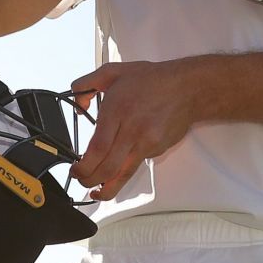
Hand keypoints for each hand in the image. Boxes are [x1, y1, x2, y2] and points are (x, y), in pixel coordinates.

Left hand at [67, 60, 201, 200]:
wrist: (187, 88)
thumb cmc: (152, 79)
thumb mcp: (113, 71)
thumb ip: (87, 84)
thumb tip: (78, 104)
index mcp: (118, 110)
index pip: (98, 149)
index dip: (84, 166)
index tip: (75, 169)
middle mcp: (132, 130)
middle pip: (108, 168)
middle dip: (89, 181)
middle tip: (81, 180)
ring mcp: (147, 143)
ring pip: (123, 175)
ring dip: (106, 188)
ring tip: (95, 191)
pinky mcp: (157, 150)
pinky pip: (136, 165)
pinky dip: (123, 172)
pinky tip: (115, 171)